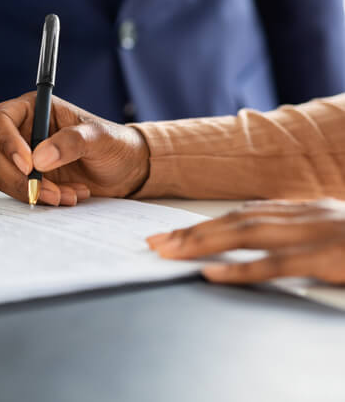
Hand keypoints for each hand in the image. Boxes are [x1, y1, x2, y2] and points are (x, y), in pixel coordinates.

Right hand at [0, 92, 149, 205]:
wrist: (126, 170)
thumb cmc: (114, 144)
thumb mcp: (99, 138)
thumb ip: (71, 142)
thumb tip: (40, 158)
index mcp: (33, 109)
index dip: (5, 141)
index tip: (28, 164)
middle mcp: (22, 131)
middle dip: (19, 176)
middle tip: (49, 188)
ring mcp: (22, 157)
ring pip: (2, 176)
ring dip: (33, 190)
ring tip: (67, 193)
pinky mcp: (28, 179)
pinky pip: (18, 192)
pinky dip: (41, 198)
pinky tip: (68, 195)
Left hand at [147, 199, 344, 283]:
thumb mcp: (335, 230)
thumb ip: (298, 230)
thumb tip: (258, 228)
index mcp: (307, 211)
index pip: (244, 214)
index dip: (206, 223)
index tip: (173, 233)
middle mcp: (307, 216)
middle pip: (237, 221)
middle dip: (193, 231)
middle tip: (157, 243)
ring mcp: (317, 234)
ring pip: (248, 234)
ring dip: (203, 242)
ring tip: (170, 252)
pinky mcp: (329, 258)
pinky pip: (277, 264)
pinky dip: (241, 268)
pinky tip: (210, 273)